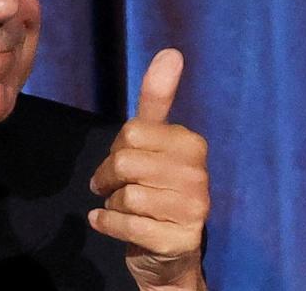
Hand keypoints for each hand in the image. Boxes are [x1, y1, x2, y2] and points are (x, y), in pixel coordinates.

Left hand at [88, 49, 209, 289]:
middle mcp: (199, 176)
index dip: (116, 149)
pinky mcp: (178, 240)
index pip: (132, 133)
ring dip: (111, 203)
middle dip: (109, 176)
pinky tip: (107, 223)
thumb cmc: (155, 189)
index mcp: (192, 145)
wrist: (166, 253)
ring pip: (125, 195)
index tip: (123, 162)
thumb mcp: (153, 142)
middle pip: (126, 162)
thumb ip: (157, 99)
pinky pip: (126, 225)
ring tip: (122, 207)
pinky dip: (106, 224)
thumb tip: (171, 52)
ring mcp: (193, 211)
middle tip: (113, 187)